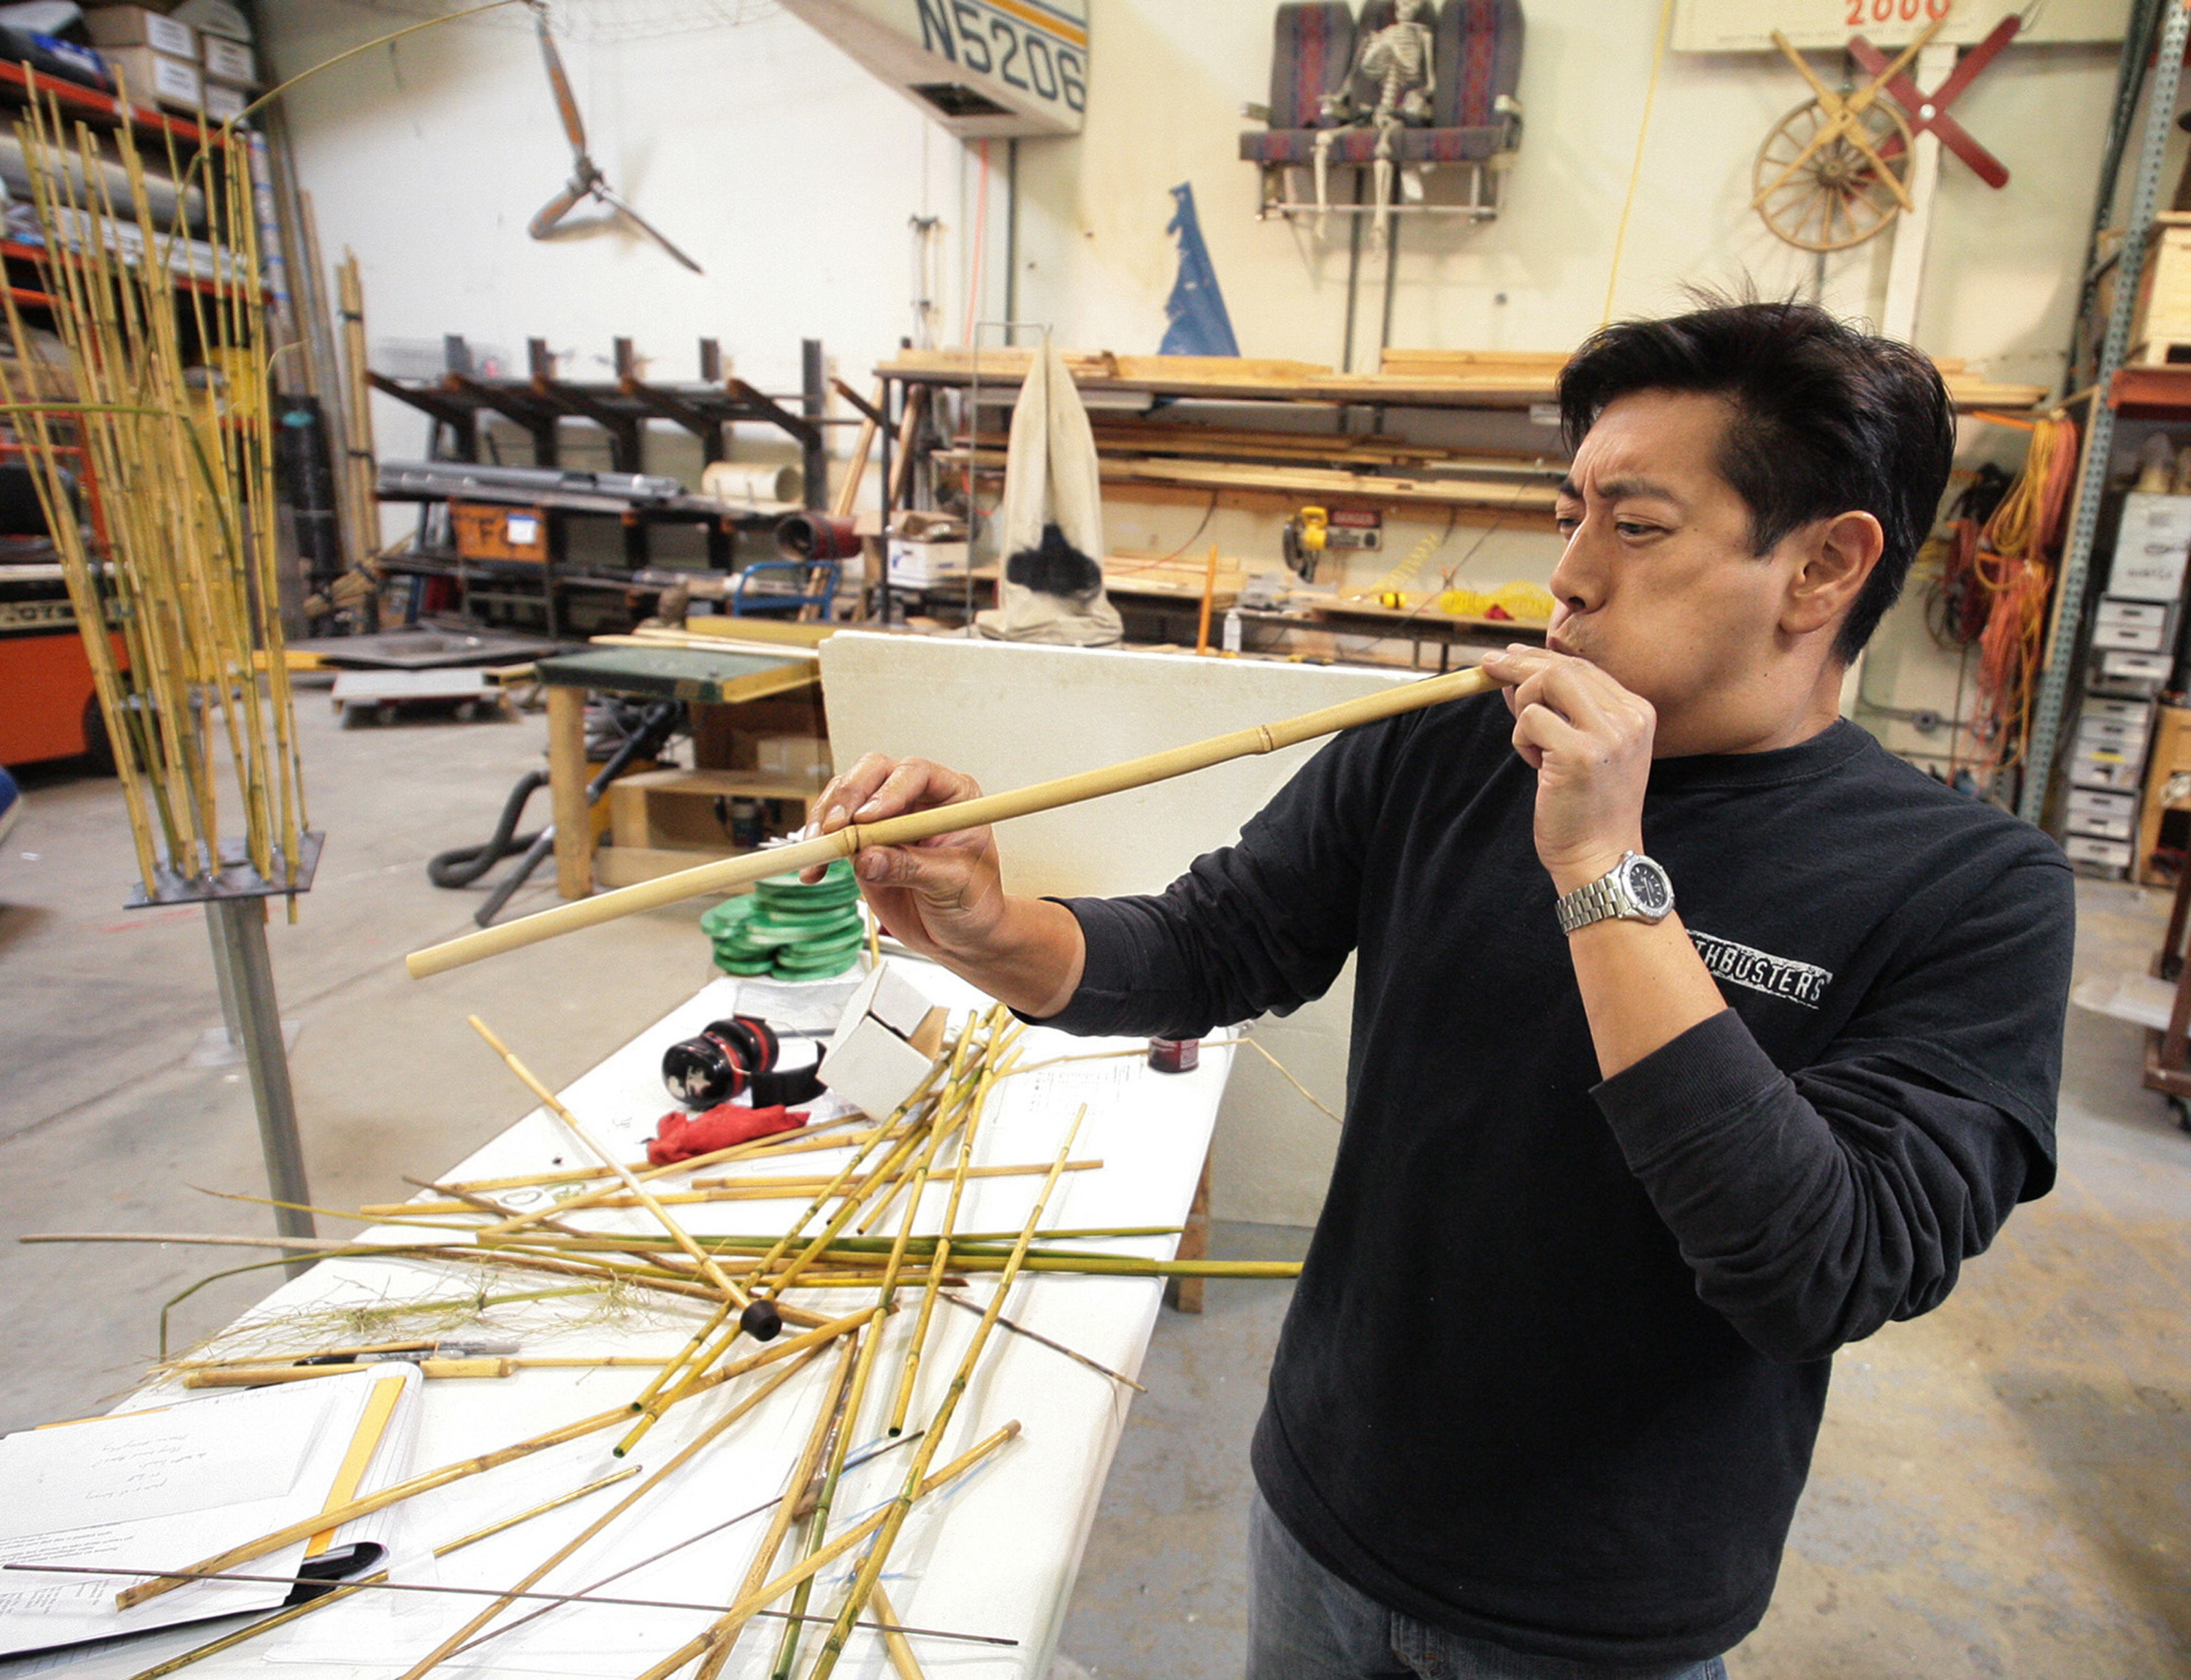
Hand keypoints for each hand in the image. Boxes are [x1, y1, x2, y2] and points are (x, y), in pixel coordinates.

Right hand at [803, 753, 1006, 964]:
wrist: (959, 935)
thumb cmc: (973, 903)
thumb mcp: (951, 885)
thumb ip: (911, 868)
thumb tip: (866, 859)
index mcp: (952, 795)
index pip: (916, 773)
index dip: (889, 790)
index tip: (868, 819)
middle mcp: (917, 796)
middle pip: (873, 772)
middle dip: (848, 797)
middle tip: (833, 829)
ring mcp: (886, 816)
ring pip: (845, 795)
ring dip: (825, 821)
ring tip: (819, 853)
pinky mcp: (862, 840)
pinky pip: (832, 830)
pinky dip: (819, 848)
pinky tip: (814, 872)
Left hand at [1477, 644, 1654, 893]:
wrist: (1602, 858)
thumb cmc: (1587, 808)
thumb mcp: (1584, 749)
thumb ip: (1561, 711)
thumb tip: (1516, 676)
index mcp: (1637, 713)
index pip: (1583, 668)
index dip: (1540, 658)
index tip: (1510, 656)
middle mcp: (1630, 717)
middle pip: (1564, 667)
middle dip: (1519, 665)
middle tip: (1487, 666)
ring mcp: (1609, 734)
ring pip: (1546, 683)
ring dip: (1523, 710)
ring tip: (1532, 748)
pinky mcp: (1581, 753)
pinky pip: (1530, 719)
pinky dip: (1522, 739)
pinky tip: (1536, 766)